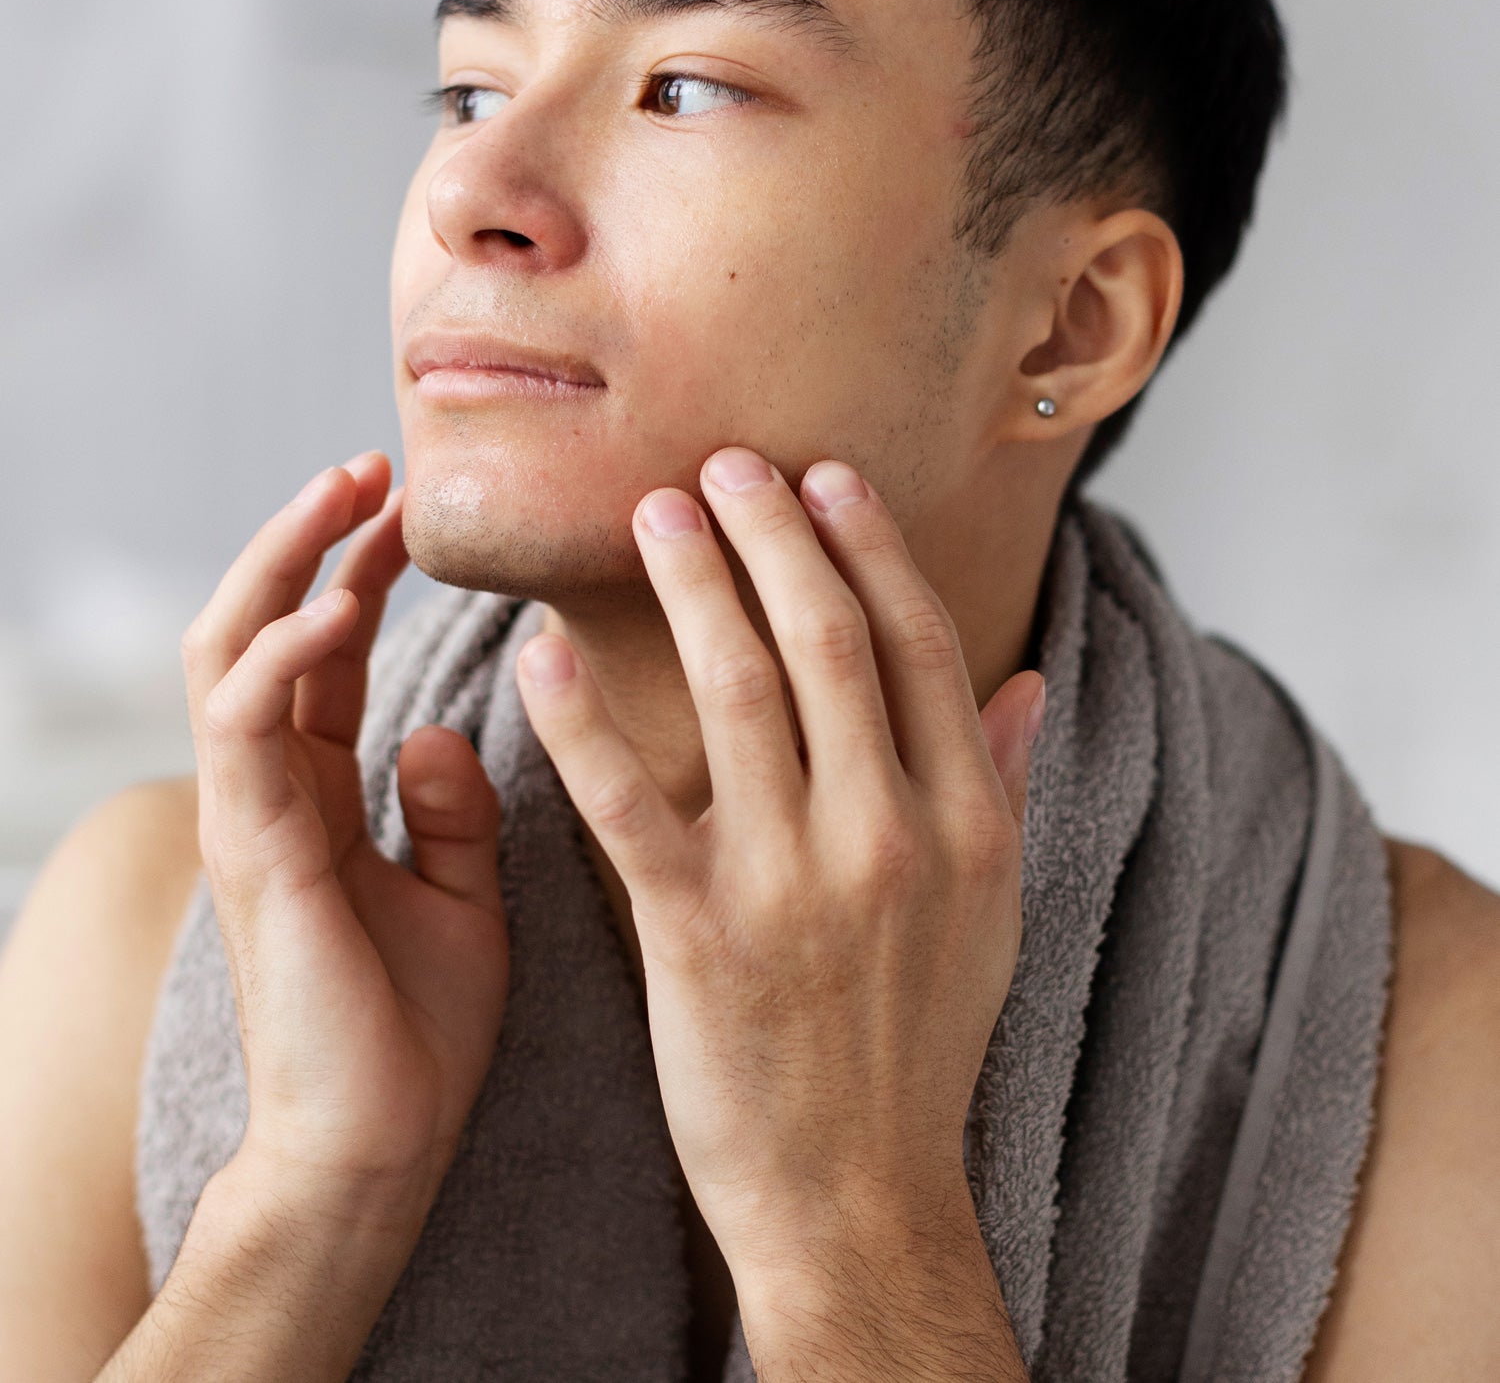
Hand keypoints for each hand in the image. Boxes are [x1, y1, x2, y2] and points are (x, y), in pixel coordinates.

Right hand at [182, 452, 507, 1219]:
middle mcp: (274, 792)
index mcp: (321, 794)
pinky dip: (284, 656)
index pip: (323, 651)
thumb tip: (442, 726)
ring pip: (228, 652)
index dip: (357, 570)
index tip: (409, 504)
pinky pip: (247, 726)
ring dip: (283, 564)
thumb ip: (452, 808)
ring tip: (345, 495)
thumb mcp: (461, 895)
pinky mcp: (253, 851)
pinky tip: (340, 610)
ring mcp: (252, 817)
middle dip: (306, 540)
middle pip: (261, 628)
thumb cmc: (415, 1034)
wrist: (380, 1151)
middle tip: (370, 468)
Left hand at [514, 447, 1042, 1276]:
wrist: (857, 1196)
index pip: (917, 644)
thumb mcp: (991, 912)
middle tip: (725, 465)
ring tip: (652, 512)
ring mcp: (793, 883)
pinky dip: (583, 719)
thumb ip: (1004, 783)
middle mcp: (889, 835)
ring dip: (692, 585)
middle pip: (827, 640)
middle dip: (774, 534)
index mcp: (966, 821)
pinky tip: (542, 652)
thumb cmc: (916, 1044)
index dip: (868, 546)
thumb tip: (1029, 680)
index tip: (826, 476)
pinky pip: (631, 799)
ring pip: (737, 688)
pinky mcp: (699, 934)